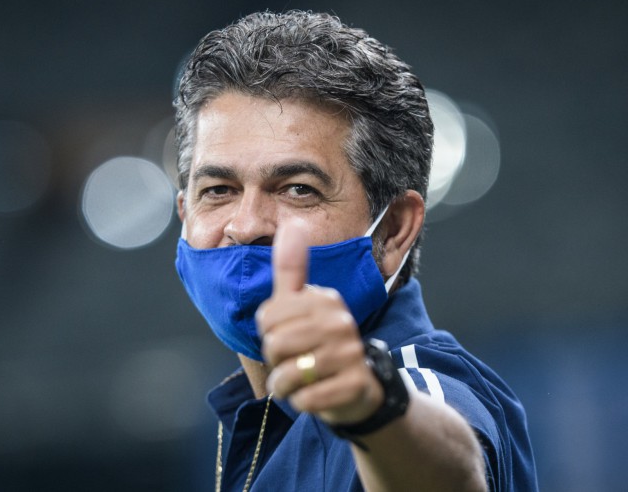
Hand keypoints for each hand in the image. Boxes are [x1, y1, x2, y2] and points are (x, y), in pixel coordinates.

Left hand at [256, 220, 383, 424]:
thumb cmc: (321, 344)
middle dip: (278, 361)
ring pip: (288, 375)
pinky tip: (318, 394)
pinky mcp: (354, 384)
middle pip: (275, 345)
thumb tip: (292, 223)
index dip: (270, 333)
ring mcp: (350, 353)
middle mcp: (340, 322)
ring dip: (287, 385)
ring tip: (305, 379)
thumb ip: (292, 268)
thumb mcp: (305, 304)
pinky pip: (306, 399)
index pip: (267, 317)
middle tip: (298, 360)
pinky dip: (303, 402)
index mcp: (325, 299)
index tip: (291, 335)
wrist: (360, 387)